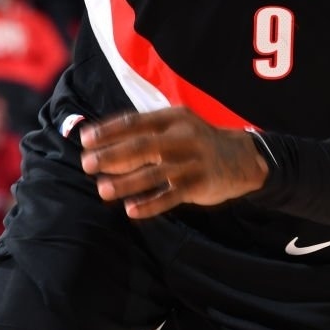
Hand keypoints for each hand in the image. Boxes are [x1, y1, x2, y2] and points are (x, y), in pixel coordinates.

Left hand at [80, 108, 266, 220]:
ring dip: (126, 182)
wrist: (244, 158)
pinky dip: (151, 204)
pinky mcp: (201, 184)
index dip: (108, 130)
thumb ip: (146, 133)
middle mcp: (182, 137)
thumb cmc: (198, 143)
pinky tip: (131, 211)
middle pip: (142, 146)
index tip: (85, 139)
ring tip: (102, 189)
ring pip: (155, 173)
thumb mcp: (177, 127)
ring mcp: (192, 161)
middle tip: (86, 164)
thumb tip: (104, 144)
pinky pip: (172, 196)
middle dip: (112, 155)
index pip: (135, 122)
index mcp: (173, 119)